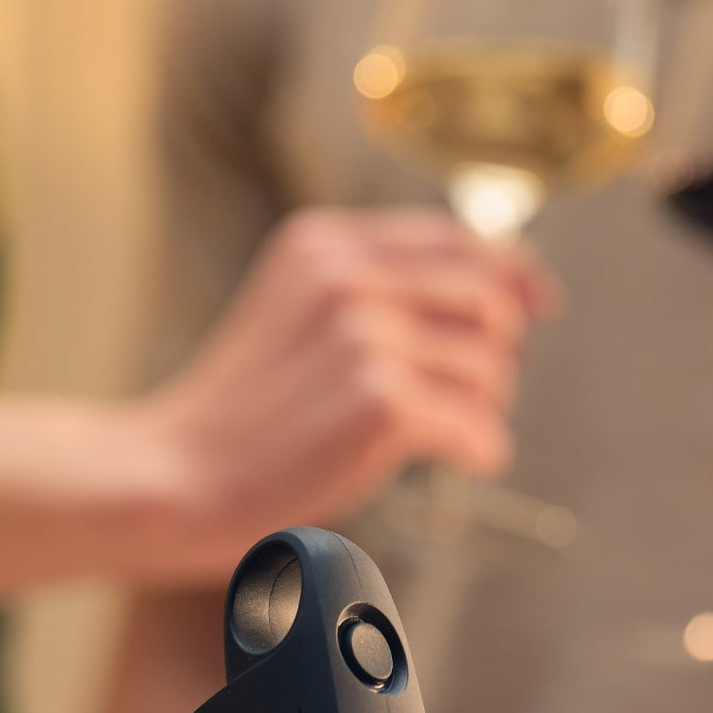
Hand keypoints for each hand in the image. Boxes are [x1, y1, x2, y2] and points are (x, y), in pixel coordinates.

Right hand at [132, 209, 554, 574]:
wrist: (173, 475)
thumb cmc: (241, 413)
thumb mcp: (296, 313)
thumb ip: (372, 289)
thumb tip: (496, 290)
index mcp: (323, 241)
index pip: (456, 237)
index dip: (513, 271)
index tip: (539, 304)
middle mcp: (346, 275)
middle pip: (489, 296)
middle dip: (500, 349)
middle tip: (477, 393)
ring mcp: (363, 336)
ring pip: (489, 364)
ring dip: (488, 405)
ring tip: (456, 431)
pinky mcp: (380, 401)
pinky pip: (473, 422)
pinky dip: (480, 447)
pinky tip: (463, 460)